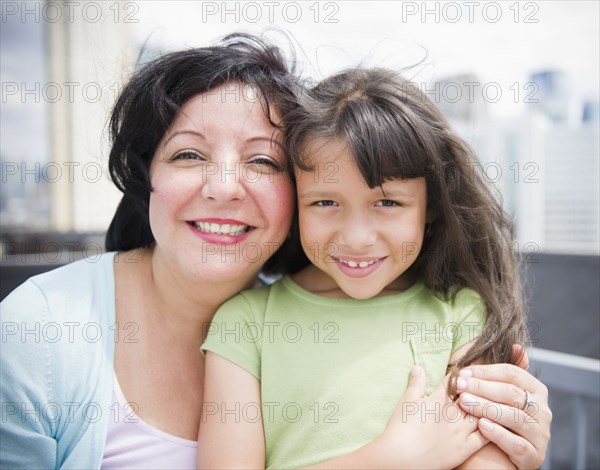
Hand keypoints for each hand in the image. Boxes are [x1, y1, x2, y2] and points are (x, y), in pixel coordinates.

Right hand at [378, 366, 488, 469]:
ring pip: (482, 413)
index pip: (454, 382)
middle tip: (484, 383)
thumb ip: (416, 384)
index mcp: (438, 400)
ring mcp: (460, 432)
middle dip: (478, 387)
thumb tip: (419, 367)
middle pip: (473, 395)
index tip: (466, 370)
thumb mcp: (406, 401)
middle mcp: (452, 413)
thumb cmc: (400, 428)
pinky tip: (496, 422)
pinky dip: (493, 426)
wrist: (399, 458)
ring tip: (493, 400)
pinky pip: (486, 436)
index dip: (461, 374)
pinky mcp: (465, 449)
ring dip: (487, 405)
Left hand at [455, 346, 551, 468]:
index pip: (512, 374)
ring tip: (464, 403)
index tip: (463, 372)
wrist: (495, 455)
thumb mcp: (499, 393)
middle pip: (512, 393)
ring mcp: (540, 434)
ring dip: (486, 407)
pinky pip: (517, 444)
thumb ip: (504, 372)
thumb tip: (516, 347)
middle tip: (460, 386)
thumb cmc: (495, 417)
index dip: (486, 371)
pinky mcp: (534, 456)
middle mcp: (542, 411)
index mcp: (536, 390)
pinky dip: (498, 433)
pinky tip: (481, 426)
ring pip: (514, 417)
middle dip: (482, 388)